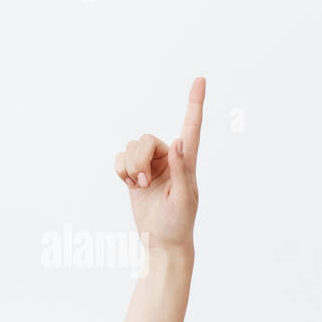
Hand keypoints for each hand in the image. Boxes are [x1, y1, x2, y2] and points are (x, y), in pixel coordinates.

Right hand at [113, 77, 205, 250]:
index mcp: (187, 163)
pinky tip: (130, 184)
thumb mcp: (183, 199)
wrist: (161, 242)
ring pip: (131, 147)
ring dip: (129, 166)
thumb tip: (180, 142)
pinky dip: (120, 170)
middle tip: (143, 182)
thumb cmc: (178, 224)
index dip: (195, 103)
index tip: (201, 79)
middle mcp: (170, 159)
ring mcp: (151, 165)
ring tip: (139, 185)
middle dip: (138, 159)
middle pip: (145, 139)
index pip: (191, 128)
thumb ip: (181, 170)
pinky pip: (119, 157)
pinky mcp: (134, 173)